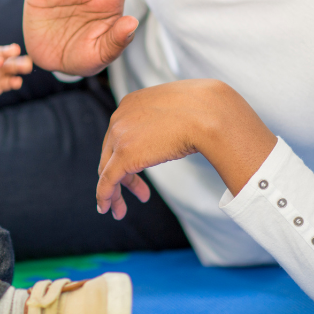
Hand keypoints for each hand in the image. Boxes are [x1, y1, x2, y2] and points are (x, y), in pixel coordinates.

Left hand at [95, 79, 276, 219]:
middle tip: (140, 193)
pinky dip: (105, 196)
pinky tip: (107, 208)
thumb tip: (181, 126)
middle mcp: (119, 116)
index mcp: (131, 103)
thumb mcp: (179, 109)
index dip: (126, 156)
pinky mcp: (124, 155)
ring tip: (120, 210)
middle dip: (122, 176)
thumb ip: (169, 118)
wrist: (209, 112)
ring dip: (113, 191)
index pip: (120, 134)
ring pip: (106, 168)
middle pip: (110, 152)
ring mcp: (119, 135)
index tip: (138, 171)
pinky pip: (108, 180)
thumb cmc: (204, 110)